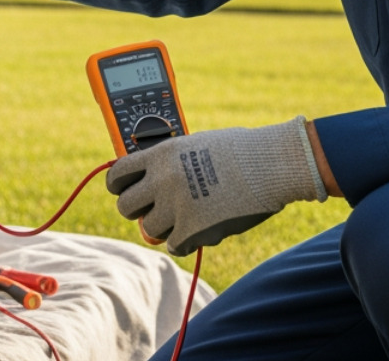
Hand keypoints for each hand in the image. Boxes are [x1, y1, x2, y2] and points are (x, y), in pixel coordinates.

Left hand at [106, 116, 326, 255]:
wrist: (270, 164)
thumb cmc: (240, 150)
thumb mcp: (196, 143)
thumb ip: (171, 160)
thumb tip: (152, 176)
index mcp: (161, 154)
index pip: (118, 173)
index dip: (117, 185)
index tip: (122, 190)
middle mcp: (162, 180)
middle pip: (125, 206)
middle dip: (136, 209)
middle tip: (150, 209)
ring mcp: (176, 206)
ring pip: (149, 228)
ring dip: (163, 226)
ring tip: (183, 217)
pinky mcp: (192, 230)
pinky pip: (174, 245)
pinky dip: (184, 241)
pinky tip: (199, 229)